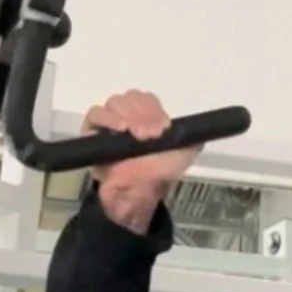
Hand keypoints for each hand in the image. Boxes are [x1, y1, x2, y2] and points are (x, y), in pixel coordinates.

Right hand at [82, 90, 200, 197]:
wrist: (137, 194)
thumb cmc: (158, 175)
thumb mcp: (183, 155)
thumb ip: (192, 137)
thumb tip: (199, 127)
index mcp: (146, 118)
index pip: (147, 99)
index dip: (153, 110)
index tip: (161, 129)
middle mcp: (127, 117)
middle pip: (131, 97)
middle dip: (142, 114)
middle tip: (149, 136)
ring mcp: (109, 123)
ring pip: (115, 102)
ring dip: (128, 116)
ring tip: (135, 136)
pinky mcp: (91, 132)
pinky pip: (95, 114)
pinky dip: (108, 118)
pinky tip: (119, 129)